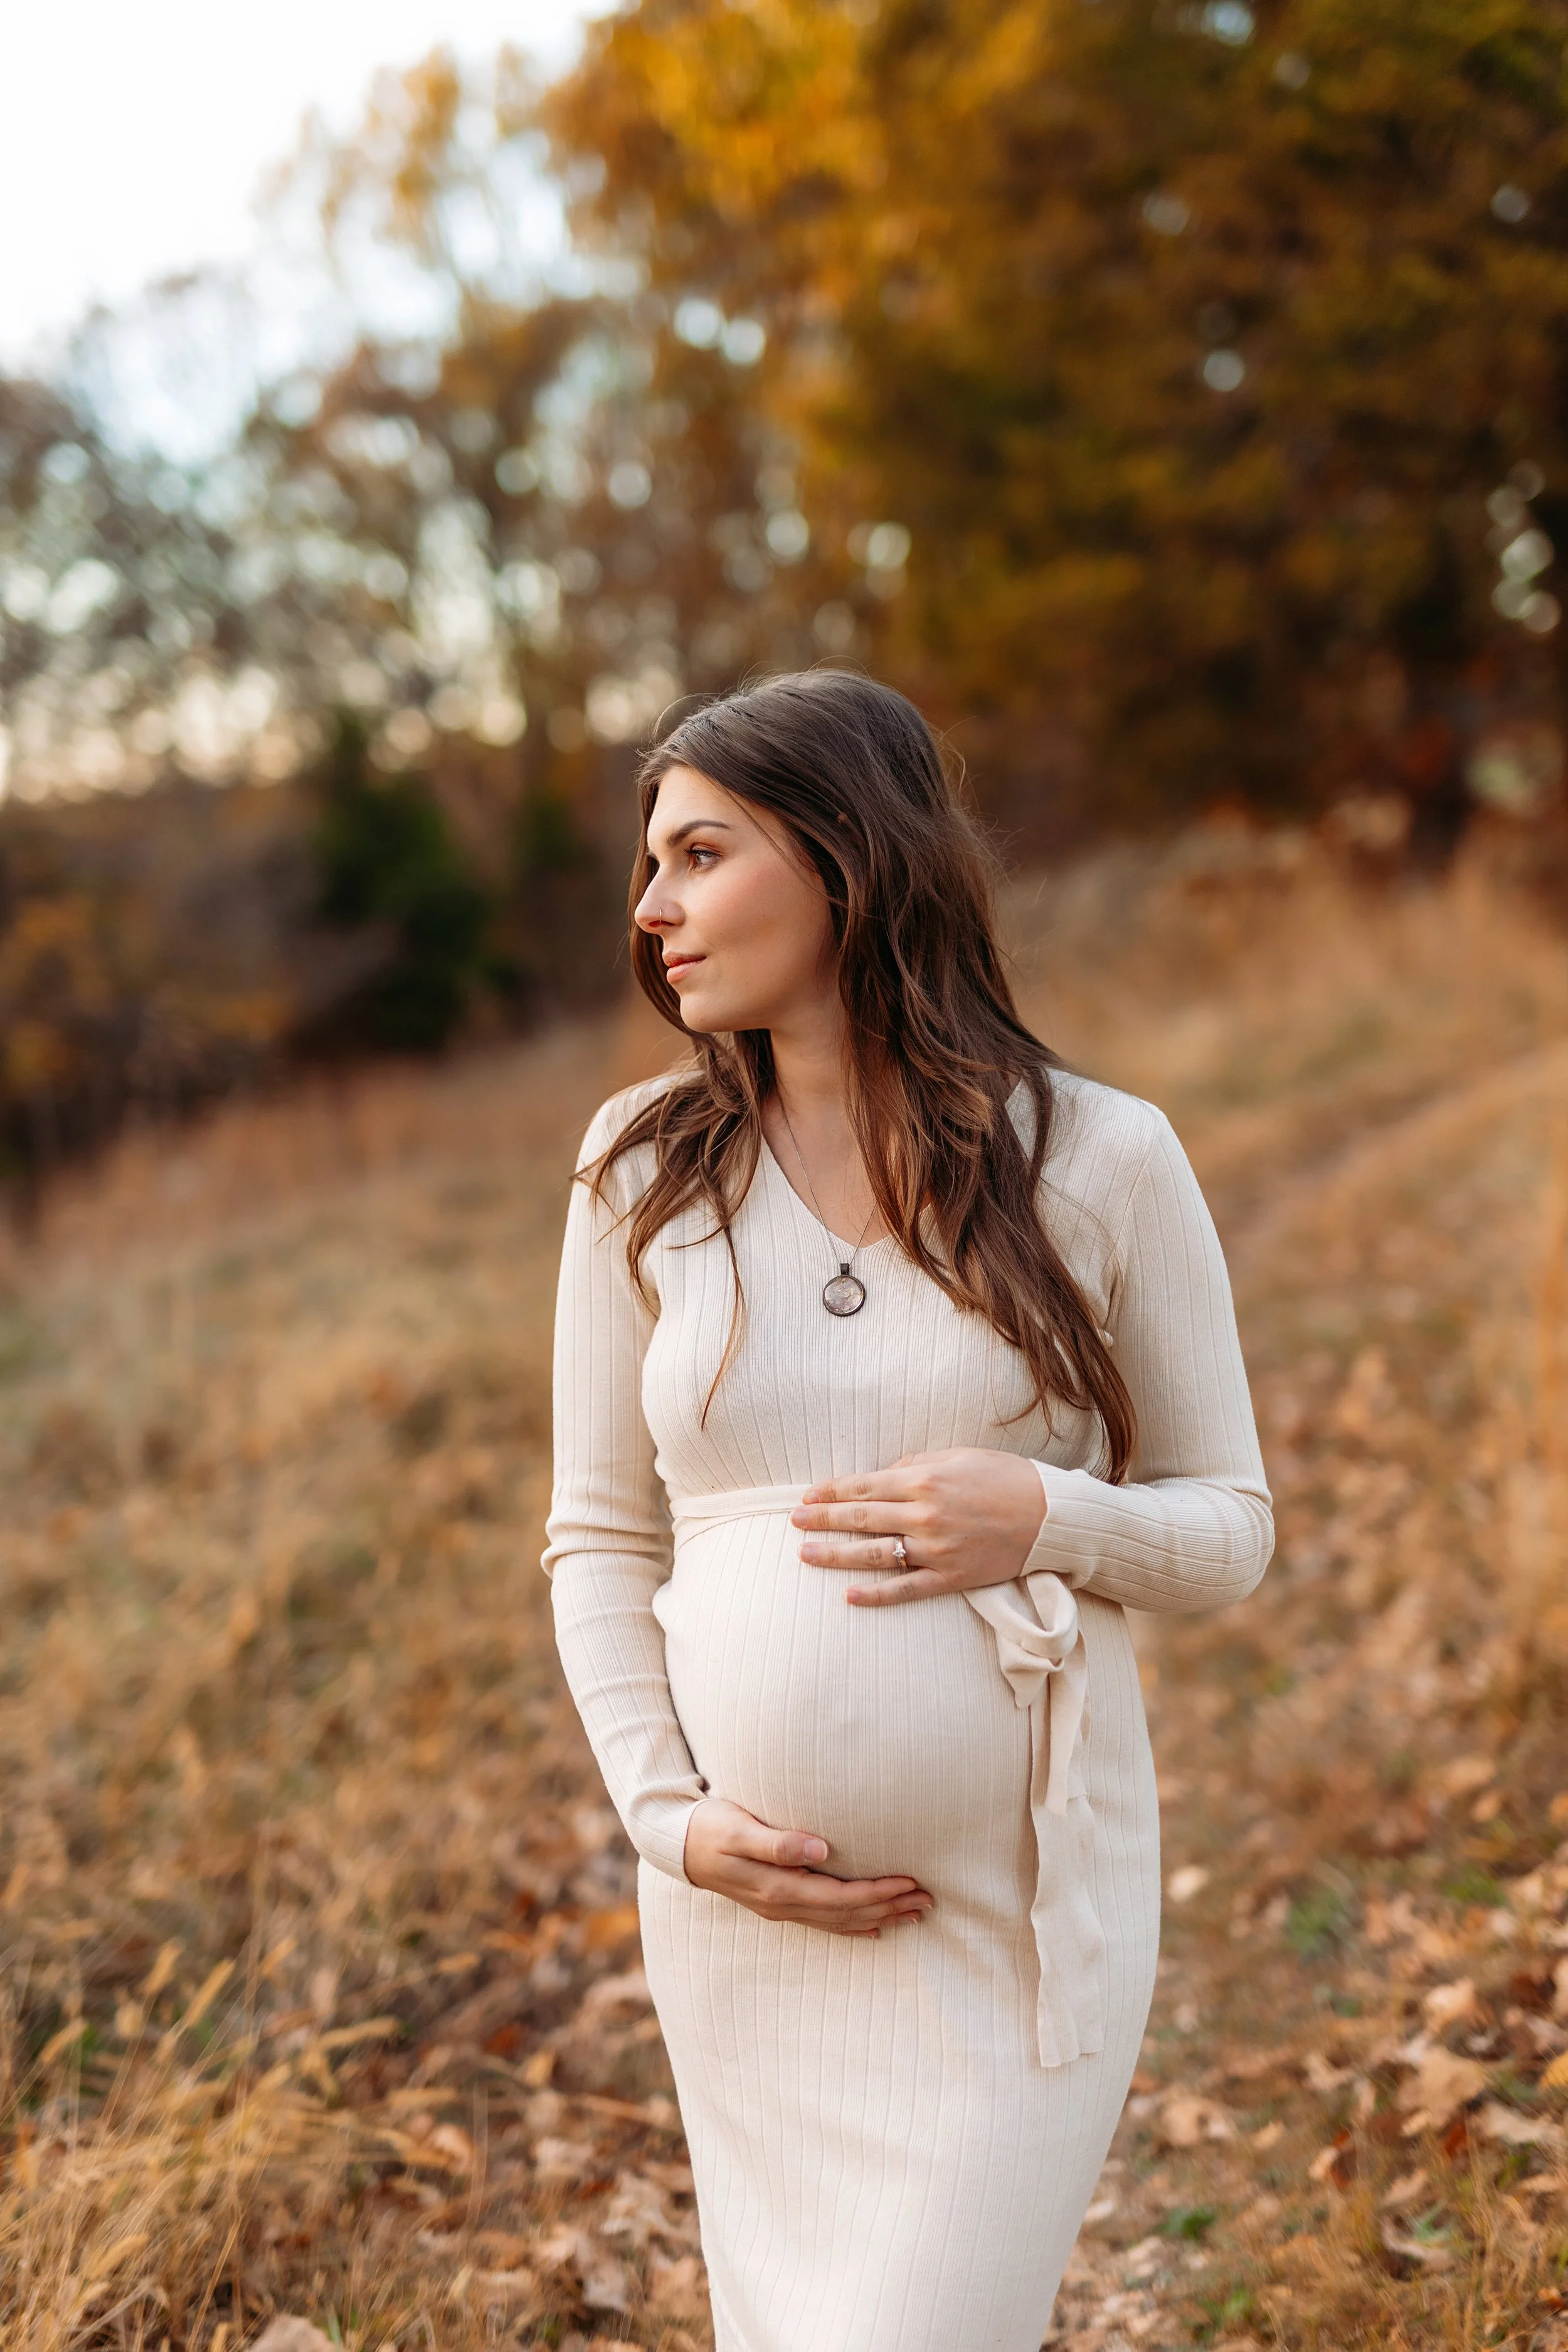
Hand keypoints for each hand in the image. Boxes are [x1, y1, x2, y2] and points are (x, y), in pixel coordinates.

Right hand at [682, 1798, 933, 1936]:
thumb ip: (777, 1841)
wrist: (676, 1843)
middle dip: (889, 1908)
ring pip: (839, 1921)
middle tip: (929, 1901)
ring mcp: (779, 1907)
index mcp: (778, 1887)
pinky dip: (852, 1927)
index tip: (911, 1884)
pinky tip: (873, 1929)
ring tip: (913, 1914)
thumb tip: (821, 1849)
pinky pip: (823, 1922)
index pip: (841, 1898)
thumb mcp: (737, 1828)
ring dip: (878, 1917)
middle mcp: (782, 1904)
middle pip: (847, 1914)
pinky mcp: (776, 1902)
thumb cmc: (709, 1826)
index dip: (878, 1893)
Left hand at [791, 1446, 1046, 1607]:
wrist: (1049, 1515)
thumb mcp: (958, 1456)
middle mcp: (925, 1514)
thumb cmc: (1004, 1477)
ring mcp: (937, 1549)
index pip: (864, 1486)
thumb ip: (917, 1463)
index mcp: (925, 1479)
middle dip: (822, 1519)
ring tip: (806, 1554)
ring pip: (874, 1554)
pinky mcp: (951, 1577)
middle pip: (861, 1518)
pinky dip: (877, 1594)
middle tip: (793, 1522)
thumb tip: (885, 1472)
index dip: (831, 1491)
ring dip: (836, 1555)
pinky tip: (849, 1596)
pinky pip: (906, 1588)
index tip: (807, 1495)